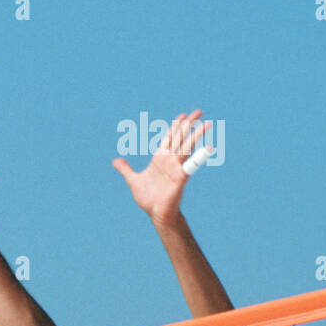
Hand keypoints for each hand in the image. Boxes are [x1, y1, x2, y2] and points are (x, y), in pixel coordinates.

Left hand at [112, 110, 210, 224]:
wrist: (156, 213)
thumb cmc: (148, 198)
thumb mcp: (133, 180)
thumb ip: (126, 169)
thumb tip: (116, 161)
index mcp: (160, 159)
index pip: (169, 138)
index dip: (175, 126)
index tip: (183, 115)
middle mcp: (170, 160)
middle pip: (181, 138)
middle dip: (189, 124)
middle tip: (199, 111)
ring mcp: (176, 168)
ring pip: (187, 147)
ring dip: (196, 135)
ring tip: (207, 123)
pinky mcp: (181, 177)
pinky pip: (191, 165)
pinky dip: (199, 157)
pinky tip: (209, 148)